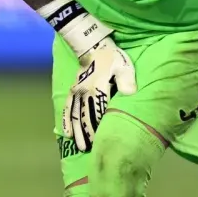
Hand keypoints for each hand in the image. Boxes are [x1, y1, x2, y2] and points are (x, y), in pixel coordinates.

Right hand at [62, 37, 136, 151]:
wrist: (94, 46)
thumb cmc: (112, 58)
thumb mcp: (123, 65)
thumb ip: (126, 79)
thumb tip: (130, 92)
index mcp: (98, 88)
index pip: (99, 112)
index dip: (99, 128)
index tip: (101, 141)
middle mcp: (85, 92)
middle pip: (87, 117)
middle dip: (89, 134)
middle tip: (92, 150)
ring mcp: (77, 92)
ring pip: (76, 115)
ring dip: (78, 131)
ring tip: (81, 147)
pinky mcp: (72, 90)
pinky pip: (67, 108)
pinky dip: (66, 121)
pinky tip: (67, 133)